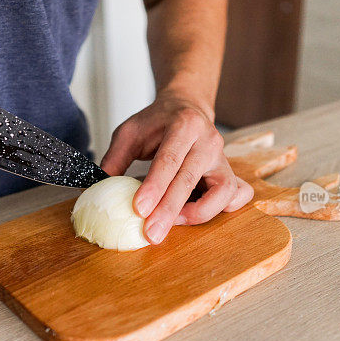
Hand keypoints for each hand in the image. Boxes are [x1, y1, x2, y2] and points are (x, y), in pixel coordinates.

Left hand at [101, 95, 253, 243]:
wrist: (187, 107)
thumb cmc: (157, 123)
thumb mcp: (130, 131)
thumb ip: (115, 158)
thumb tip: (102, 187)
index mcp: (184, 125)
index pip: (169, 159)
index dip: (154, 187)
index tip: (139, 209)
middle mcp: (208, 141)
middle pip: (190, 179)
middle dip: (169, 210)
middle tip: (151, 233)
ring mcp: (223, 158)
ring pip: (223, 191)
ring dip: (199, 213)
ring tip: (174, 222)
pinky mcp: (229, 172)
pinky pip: (238, 195)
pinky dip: (221, 209)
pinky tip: (197, 214)